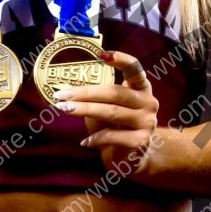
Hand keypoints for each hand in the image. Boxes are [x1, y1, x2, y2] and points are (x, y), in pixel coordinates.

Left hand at [54, 50, 158, 176]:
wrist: (134, 157)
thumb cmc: (116, 126)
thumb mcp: (106, 108)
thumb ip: (95, 99)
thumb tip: (66, 89)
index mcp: (141, 88)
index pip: (135, 69)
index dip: (122, 60)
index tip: (102, 54)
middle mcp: (148, 102)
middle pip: (115, 93)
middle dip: (86, 92)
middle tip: (62, 94)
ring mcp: (147, 122)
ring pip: (112, 112)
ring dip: (85, 110)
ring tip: (65, 109)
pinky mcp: (141, 141)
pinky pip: (114, 136)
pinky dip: (97, 137)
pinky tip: (85, 141)